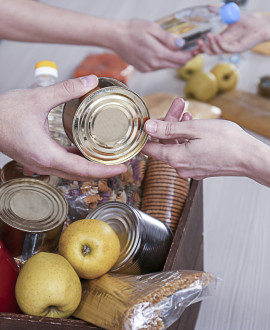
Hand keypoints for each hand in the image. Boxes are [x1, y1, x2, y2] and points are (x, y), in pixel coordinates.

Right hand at [0, 75, 125, 180]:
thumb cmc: (4, 113)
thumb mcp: (38, 98)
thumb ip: (67, 89)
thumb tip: (90, 81)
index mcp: (48, 155)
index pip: (84, 170)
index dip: (106, 170)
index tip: (122, 167)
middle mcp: (46, 164)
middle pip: (81, 175)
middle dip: (103, 170)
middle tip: (122, 161)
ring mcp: (42, 164)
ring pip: (73, 172)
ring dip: (91, 167)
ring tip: (109, 157)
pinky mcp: (39, 158)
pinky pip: (64, 164)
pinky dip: (78, 160)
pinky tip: (86, 149)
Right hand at [110, 19, 192, 71]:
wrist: (115, 37)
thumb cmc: (132, 30)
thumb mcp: (152, 29)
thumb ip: (168, 38)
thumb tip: (181, 45)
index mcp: (157, 54)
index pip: (180, 59)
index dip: (191, 55)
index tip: (197, 50)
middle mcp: (154, 64)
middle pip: (176, 65)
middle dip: (185, 58)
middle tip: (191, 50)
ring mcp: (148, 68)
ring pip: (168, 66)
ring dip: (174, 59)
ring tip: (176, 49)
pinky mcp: (144, 69)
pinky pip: (159, 66)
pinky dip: (164, 61)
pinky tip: (162, 52)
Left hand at [142, 98, 261, 180]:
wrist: (250, 158)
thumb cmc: (227, 143)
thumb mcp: (195, 129)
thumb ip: (169, 129)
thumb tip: (148, 127)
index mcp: (175, 158)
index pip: (149, 149)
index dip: (146, 133)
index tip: (148, 121)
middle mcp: (180, 167)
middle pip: (165, 144)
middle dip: (169, 122)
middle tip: (178, 105)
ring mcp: (190, 169)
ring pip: (176, 146)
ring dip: (179, 129)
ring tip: (187, 111)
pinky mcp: (199, 168)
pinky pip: (186, 152)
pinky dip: (187, 139)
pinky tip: (193, 126)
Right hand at [195, 12, 269, 54]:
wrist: (262, 24)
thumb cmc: (249, 20)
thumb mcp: (230, 14)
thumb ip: (219, 11)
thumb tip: (208, 6)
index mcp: (222, 38)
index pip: (209, 45)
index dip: (201, 46)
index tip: (195, 43)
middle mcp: (225, 44)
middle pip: (210, 51)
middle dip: (203, 48)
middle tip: (199, 41)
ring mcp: (230, 48)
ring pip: (216, 51)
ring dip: (211, 45)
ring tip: (209, 36)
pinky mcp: (237, 49)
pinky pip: (225, 49)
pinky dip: (219, 44)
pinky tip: (217, 37)